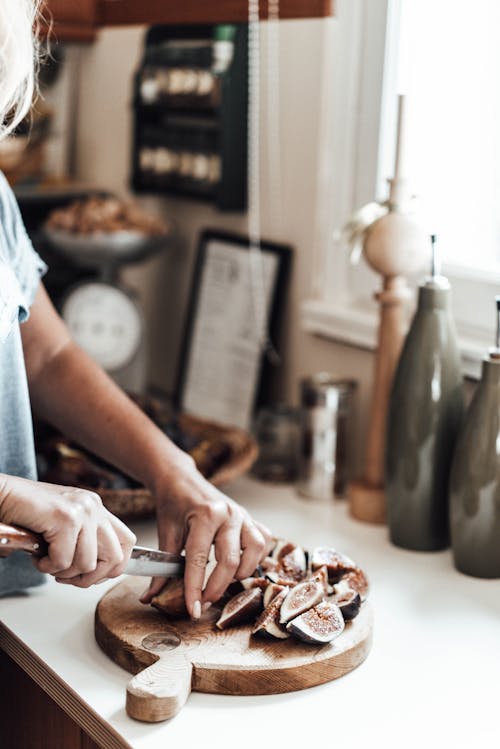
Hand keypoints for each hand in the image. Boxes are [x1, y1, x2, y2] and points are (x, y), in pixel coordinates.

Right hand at [0, 473, 135, 586]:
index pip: (127, 542)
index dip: (113, 567)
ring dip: (62, 572)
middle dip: (89, 577)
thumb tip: (97, 572)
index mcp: (96, 508)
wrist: (1, 495)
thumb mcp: (62, 528)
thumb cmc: (25, 513)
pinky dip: (47, 566)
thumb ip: (82, 542)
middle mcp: (93, 506)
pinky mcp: (65, 518)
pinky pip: (64, 561)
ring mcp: (82, 510)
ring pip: (87, 563)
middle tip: (66, 575)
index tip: (91, 575)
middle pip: (115, 557)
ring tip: (46, 560)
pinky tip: (37, 555)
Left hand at [140, 455, 272, 618]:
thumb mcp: (166, 535)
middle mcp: (229, 513)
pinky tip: (240, 564)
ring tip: (223, 580)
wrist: (182, 480)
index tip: (193, 610)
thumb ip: (162, 568)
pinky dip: (255, 558)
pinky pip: (264, 542)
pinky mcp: (251, 518)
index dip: (195, 588)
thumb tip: (150, 598)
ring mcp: (243, 515)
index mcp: (205, 515)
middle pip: (230, 561)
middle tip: (205, 601)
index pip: (200, 559)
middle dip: (217, 587)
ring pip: (254, 552)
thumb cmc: (174, 506)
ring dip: (240, 573)